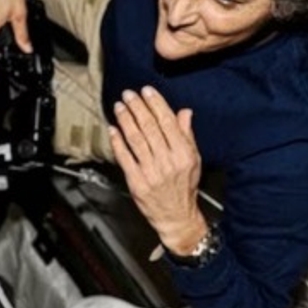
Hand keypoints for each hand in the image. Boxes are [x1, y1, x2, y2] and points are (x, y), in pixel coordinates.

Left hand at [108, 87, 208, 255]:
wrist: (176, 216)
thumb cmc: (184, 187)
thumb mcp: (194, 160)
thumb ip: (187, 135)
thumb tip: (185, 112)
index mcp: (183, 154)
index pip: (167, 122)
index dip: (155, 104)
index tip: (147, 91)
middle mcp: (167, 161)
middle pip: (149, 128)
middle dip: (137, 107)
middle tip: (129, 94)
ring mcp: (151, 172)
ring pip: (135, 139)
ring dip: (126, 120)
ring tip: (120, 107)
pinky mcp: (136, 182)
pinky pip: (125, 157)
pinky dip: (117, 142)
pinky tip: (113, 129)